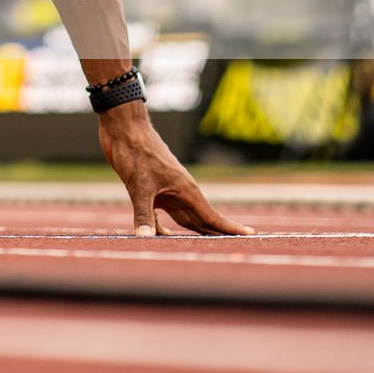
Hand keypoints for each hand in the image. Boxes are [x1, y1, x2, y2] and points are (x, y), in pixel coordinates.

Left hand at [97, 103, 252, 236]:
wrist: (123, 126)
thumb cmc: (135, 151)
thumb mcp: (139, 185)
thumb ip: (143, 214)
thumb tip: (145, 239)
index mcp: (184, 189)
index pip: (211, 215)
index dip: (229, 227)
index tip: (250, 234)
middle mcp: (179, 191)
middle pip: (202, 218)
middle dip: (217, 233)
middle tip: (235, 246)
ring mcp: (165, 189)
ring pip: (184, 216)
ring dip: (192, 231)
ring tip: (205, 246)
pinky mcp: (151, 188)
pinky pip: (161, 214)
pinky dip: (162, 227)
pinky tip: (160, 236)